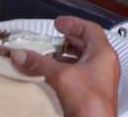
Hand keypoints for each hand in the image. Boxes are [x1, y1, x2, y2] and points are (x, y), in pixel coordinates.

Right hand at [3, 17, 119, 116]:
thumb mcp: (61, 76)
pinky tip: (53, 76)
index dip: (73, 24)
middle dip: (67, 42)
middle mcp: (105, 66)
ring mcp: (100, 80)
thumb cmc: (91, 103)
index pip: (90, 29)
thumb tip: (22, 55)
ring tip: (49, 57)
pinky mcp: (93, 94)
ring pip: (82, 62)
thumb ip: (40, 63)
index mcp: (104, 54)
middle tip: (52, 39)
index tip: (59, 24)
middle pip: (86, 45)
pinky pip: (79, 76)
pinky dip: (66, 72)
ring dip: (65, 58)